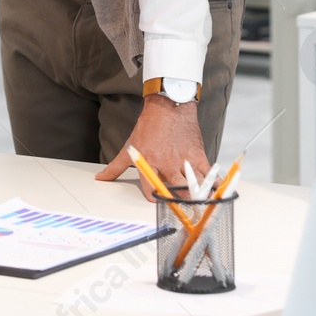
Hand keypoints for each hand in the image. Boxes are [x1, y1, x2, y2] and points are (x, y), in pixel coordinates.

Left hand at [94, 96, 208, 201]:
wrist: (168, 107)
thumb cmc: (148, 128)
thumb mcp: (130, 147)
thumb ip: (116, 167)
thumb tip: (100, 178)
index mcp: (149, 164)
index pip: (151, 190)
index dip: (156, 199)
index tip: (160, 203)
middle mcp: (167, 165)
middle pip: (176, 192)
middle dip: (180, 202)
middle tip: (183, 208)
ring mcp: (184, 161)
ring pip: (194, 186)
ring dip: (197, 196)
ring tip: (199, 203)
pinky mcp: (198, 156)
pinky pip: (209, 175)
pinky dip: (213, 185)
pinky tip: (215, 191)